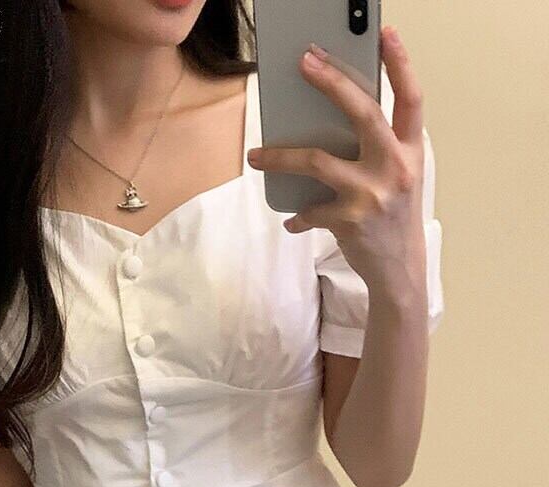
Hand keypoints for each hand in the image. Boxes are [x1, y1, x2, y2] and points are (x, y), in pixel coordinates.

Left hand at [247, 26, 427, 293]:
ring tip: (256, 156)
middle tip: (304, 62)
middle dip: (332, 82)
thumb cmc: (394, 219)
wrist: (400, 270)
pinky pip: (309, 209)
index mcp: (411, 152)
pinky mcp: (350, 220)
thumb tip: (328, 127)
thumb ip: (376, 151)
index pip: (411, 99)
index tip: (385, 34)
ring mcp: (373, 194)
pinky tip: (294, 221)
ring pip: (317, 160)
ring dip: (280, 156)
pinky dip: (298, 215)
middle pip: (363, 113)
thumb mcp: (398, 179)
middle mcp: (396, 167)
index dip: (401, 64)